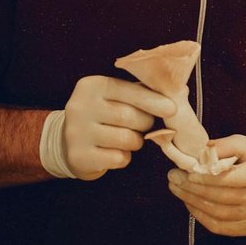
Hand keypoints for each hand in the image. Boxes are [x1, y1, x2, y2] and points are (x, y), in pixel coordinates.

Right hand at [40, 75, 171, 180]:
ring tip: (127, 138)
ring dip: (136, 142)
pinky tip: (114, 151)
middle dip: (145, 123)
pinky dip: (124, 157)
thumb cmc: (102, 114)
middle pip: (130, 117)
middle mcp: (80, 106)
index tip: (172, 108)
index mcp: (92, 86)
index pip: (129, 91)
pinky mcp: (79, 156)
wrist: (66, 141)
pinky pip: (119, 158)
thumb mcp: (115, 96)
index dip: (153, 101)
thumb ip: (141, 91)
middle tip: (143, 125)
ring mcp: (77, 133)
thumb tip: (179, 91)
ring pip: (127, 139)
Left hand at [167, 134, 245, 236]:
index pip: (234, 179)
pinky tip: (190, 205)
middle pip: (226, 198)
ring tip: (178, 190)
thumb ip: (222, 147)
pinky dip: (202, 217)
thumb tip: (198, 155)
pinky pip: (222, 227)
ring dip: (195, 203)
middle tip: (174, 179)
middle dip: (196, 190)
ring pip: (222, 214)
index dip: (209, 179)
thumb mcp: (244, 144)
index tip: (188, 173)